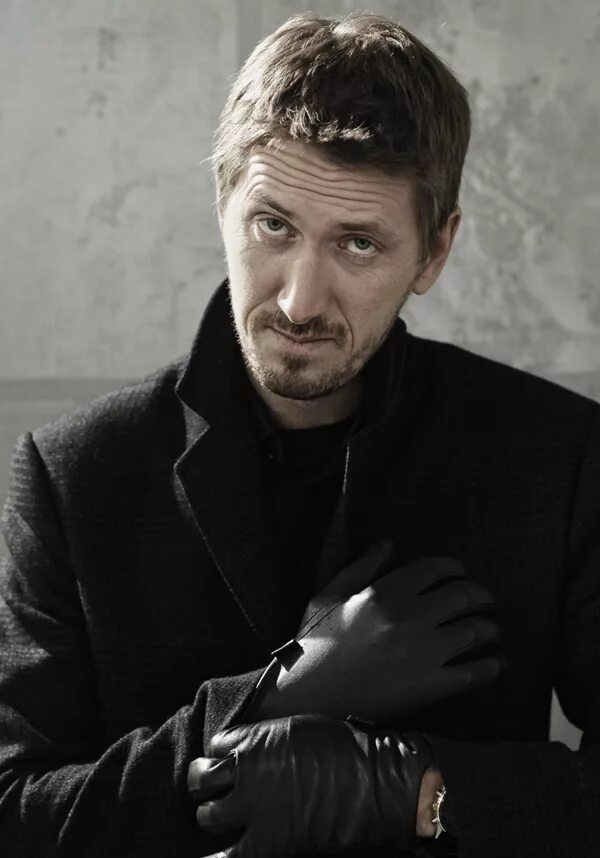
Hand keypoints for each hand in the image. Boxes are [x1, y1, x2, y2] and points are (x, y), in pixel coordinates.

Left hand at [187, 715, 431, 857]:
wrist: (377, 782)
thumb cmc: (345, 749)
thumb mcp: (297, 729)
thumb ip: (265, 740)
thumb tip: (250, 752)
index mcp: (255, 740)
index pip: (215, 744)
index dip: (222, 754)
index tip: (230, 761)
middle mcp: (246, 771)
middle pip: (201, 779)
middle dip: (206, 783)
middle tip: (217, 789)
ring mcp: (254, 808)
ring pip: (207, 815)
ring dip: (214, 816)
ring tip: (227, 818)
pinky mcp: (268, 840)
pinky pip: (227, 857)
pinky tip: (212, 857)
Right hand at [251, 541, 501, 723]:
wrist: (309, 698)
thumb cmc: (315, 646)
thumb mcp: (327, 597)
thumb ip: (360, 567)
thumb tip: (389, 544)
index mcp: (385, 592)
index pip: (437, 568)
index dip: (455, 568)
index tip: (460, 574)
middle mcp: (409, 617)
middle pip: (464, 595)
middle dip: (481, 595)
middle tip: (485, 601)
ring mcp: (422, 653)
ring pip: (475, 631)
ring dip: (490, 629)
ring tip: (491, 631)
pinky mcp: (430, 686)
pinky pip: (474, 673)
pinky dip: (491, 667)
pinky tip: (495, 664)